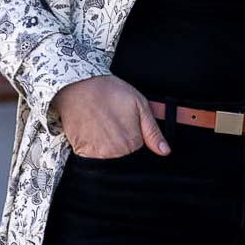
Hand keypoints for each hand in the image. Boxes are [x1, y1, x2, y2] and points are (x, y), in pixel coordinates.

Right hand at [55, 75, 171, 159]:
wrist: (80, 84)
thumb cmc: (109, 91)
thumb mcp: (140, 105)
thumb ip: (153, 131)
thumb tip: (164, 151)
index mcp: (132, 143)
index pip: (138, 153)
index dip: (134, 140)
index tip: (126, 128)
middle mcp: (115, 152)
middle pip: (123, 158)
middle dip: (121, 144)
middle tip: (113, 125)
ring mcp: (97, 154)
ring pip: (107, 160)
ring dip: (106, 147)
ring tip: (103, 126)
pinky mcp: (80, 151)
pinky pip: (90, 159)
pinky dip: (92, 148)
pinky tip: (92, 131)